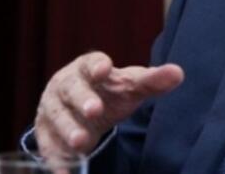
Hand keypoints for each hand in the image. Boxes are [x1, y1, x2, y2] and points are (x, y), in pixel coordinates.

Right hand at [34, 51, 183, 156]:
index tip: (104, 69)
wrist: (83, 109)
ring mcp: (53, 110)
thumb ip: (153, 80)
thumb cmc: (110, 91)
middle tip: (95, 111)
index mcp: (87, 68)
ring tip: (82, 143)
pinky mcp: (46, 134)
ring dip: (68, 130)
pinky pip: (49, 147)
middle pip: (71, 90)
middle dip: (82, 100)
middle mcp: (65, 86)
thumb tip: (178, 73)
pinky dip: (57, 161)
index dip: (97, 65)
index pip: (91, 62)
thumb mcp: (131, 86)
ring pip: (58, 118)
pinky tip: (66, 173)